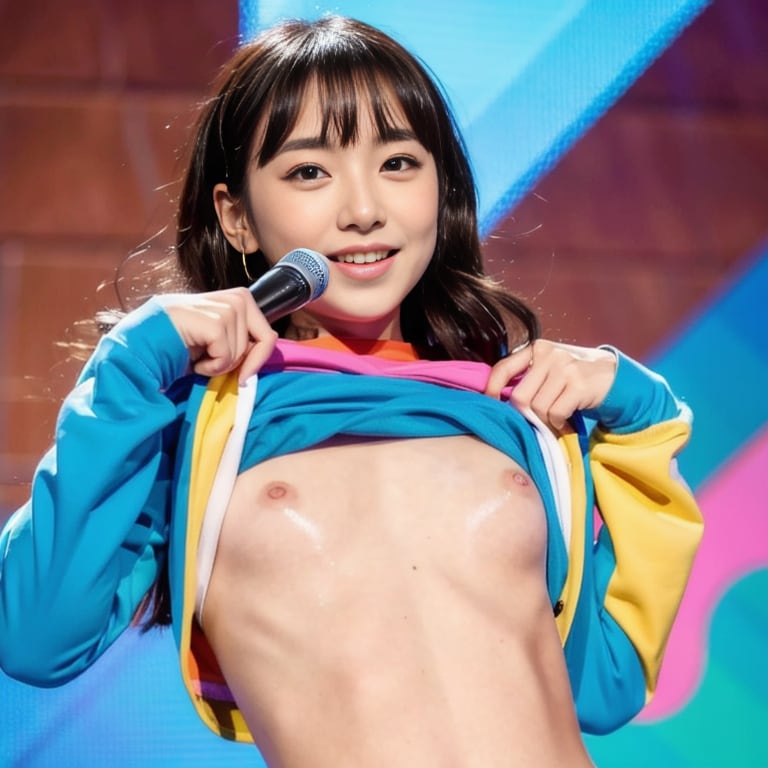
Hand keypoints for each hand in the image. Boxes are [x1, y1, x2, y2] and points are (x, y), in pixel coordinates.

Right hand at [162, 288, 277, 382]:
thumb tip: (257, 361)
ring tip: (195, 358)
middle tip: (215, 366)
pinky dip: (210, 367)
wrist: (137, 349)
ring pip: (242, 349)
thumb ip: (236, 344)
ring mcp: (220, 306)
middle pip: (264, 335)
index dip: (260, 354)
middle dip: (245, 360)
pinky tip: (192, 360)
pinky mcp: (211, 320)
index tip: (245, 376)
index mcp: (230, 300)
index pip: (263, 325)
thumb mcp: (212, 344)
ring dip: (219, 364)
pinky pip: (227, 354)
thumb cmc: (173, 350)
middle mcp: (228, 297)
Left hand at [485, 339, 616, 431]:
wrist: (610, 376)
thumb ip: (525, 378)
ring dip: (544, 421)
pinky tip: (564, 420)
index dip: (492, 389)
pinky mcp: (579, 384)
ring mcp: (565, 367)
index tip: (491, 405)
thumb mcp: (547, 369)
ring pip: (538, 407)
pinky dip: (558, 423)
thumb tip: (496, 400)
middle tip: (535, 420)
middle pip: (520, 396)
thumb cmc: (571, 377)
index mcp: (535, 349)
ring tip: (553, 420)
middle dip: (526, 414)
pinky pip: (556, 413)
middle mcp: (549, 354)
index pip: (503, 368)